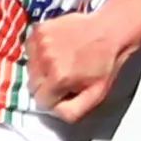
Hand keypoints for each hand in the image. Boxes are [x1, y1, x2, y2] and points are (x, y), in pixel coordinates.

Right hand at [26, 5, 140, 124]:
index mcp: (58, 77)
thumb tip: (53, 112)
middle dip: (46, 85)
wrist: (110, 31)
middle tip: (63, 75)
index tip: (64, 90)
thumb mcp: (95, 96)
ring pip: (30, 67)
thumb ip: (71, 112)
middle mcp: (46, 59)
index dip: (53, 99)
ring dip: (41, 68)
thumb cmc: (104, 64)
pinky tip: (55, 49)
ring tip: (60, 60)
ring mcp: (41, 42)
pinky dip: (39, 52)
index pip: (40, 101)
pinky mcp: (40, 29)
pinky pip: (30, 49)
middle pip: (32, 84)